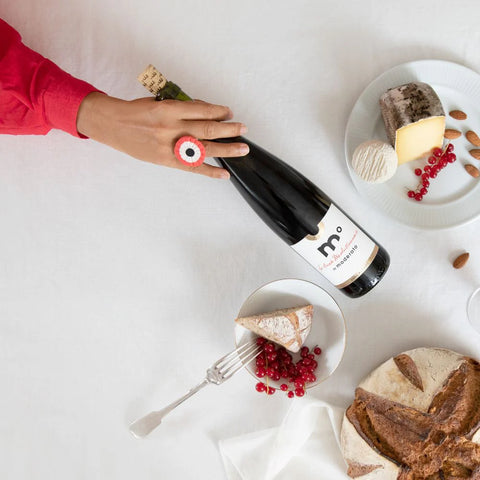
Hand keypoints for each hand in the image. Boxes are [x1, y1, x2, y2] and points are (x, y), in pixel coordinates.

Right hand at [76, 92, 249, 178]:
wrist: (112, 125)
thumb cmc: (136, 112)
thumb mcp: (159, 102)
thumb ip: (182, 108)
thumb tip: (207, 112)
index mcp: (169, 109)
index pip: (202, 110)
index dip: (219, 112)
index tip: (230, 112)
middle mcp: (171, 127)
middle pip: (208, 129)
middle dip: (229, 129)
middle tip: (243, 129)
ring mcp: (169, 146)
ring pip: (204, 148)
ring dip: (226, 149)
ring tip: (242, 148)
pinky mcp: (166, 161)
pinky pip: (192, 168)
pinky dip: (210, 171)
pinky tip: (224, 174)